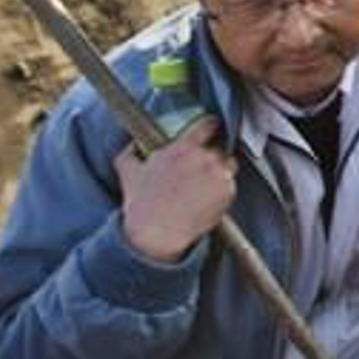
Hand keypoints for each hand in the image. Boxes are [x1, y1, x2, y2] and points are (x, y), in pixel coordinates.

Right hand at [115, 118, 236, 262]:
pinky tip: (206, 199)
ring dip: (220, 171)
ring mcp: (219, 175)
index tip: (211, 127)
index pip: (208, 124)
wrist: (157, 233)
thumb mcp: (128, 171)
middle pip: (218, 148)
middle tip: (199, 170)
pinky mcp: (228, 192)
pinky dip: (222, 189)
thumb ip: (131, 151)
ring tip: (202, 186)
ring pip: (228, 165)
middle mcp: (206, 158)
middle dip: (210, 156)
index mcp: (184, 148)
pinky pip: (231, 184)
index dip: (210, 125)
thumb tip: (134, 143)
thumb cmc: (142, 204)